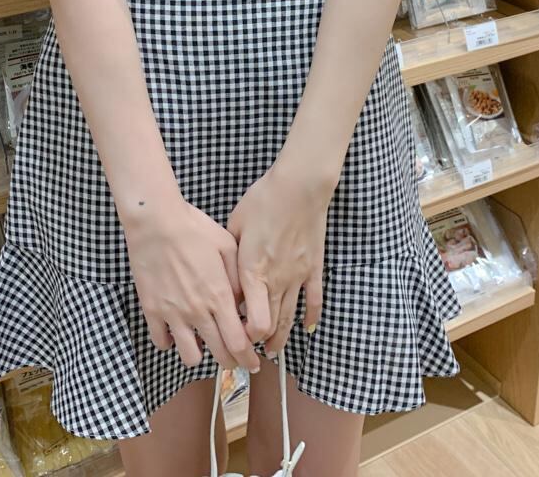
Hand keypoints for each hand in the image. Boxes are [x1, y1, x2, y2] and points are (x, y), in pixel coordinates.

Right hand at [122, 193, 259, 371]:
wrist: (155, 220)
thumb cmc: (193, 228)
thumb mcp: (227, 246)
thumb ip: (239, 278)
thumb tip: (245, 303)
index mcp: (219, 296)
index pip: (239, 343)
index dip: (248, 358)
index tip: (253, 362)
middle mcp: (198, 311)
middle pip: (219, 355)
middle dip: (232, 362)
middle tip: (234, 359)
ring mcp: (172, 313)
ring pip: (190, 356)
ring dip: (200, 353)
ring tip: (202, 340)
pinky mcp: (151, 310)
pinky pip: (161, 341)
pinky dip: (170, 341)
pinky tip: (176, 329)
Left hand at [227, 165, 329, 353]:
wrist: (298, 187)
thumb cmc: (263, 201)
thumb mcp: (235, 226)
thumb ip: (230, 256)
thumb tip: (224, 275)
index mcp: (253, 272)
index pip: (253, 322)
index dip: (244, 335)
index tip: (234, 333)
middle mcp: (277, 280)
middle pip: (271, 326)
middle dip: (259, 343)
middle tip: (250, 351)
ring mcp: (298, 277)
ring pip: (291, 318)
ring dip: (281, 338)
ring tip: (271, 350)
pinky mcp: (314, 269)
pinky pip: (314, 301)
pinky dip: (310, 318)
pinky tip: (306, 329)